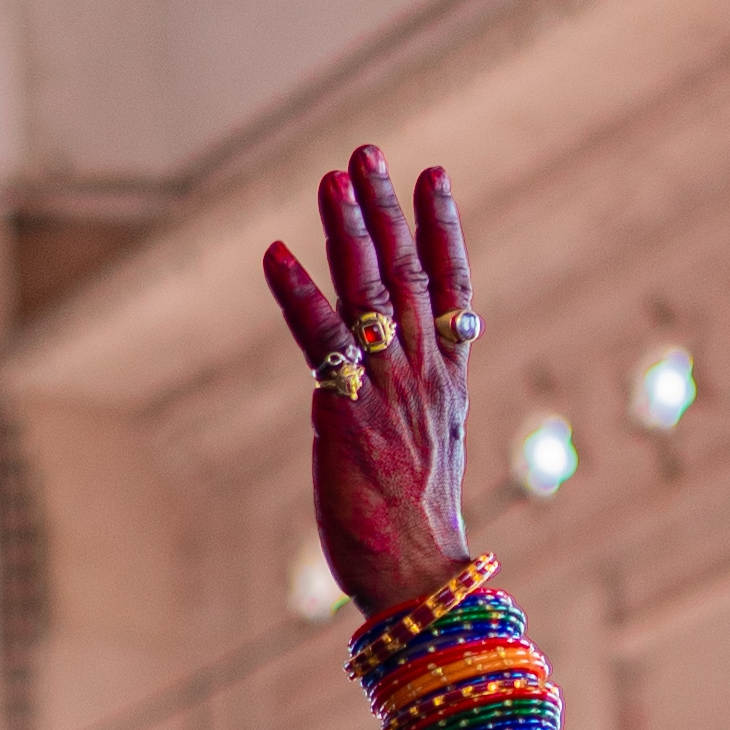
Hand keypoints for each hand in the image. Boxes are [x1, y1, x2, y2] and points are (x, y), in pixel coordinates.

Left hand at [263, 147, 473, 618]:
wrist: (421, 577)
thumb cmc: (418, 531)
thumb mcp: (428, 457)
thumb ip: (419, 412)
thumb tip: (411, 399)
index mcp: (447, 383)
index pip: (452, 288)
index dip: (442, 228)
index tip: (434, 175)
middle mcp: (423, 375)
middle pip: (409, 272)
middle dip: (386, 208)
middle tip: (368, 152)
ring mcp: (388, 390)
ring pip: (370, 293)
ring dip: (348, 231)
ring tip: (333, 177)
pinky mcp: (347, 412)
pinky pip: (321, 340)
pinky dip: (298, 293)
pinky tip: (276, 253)